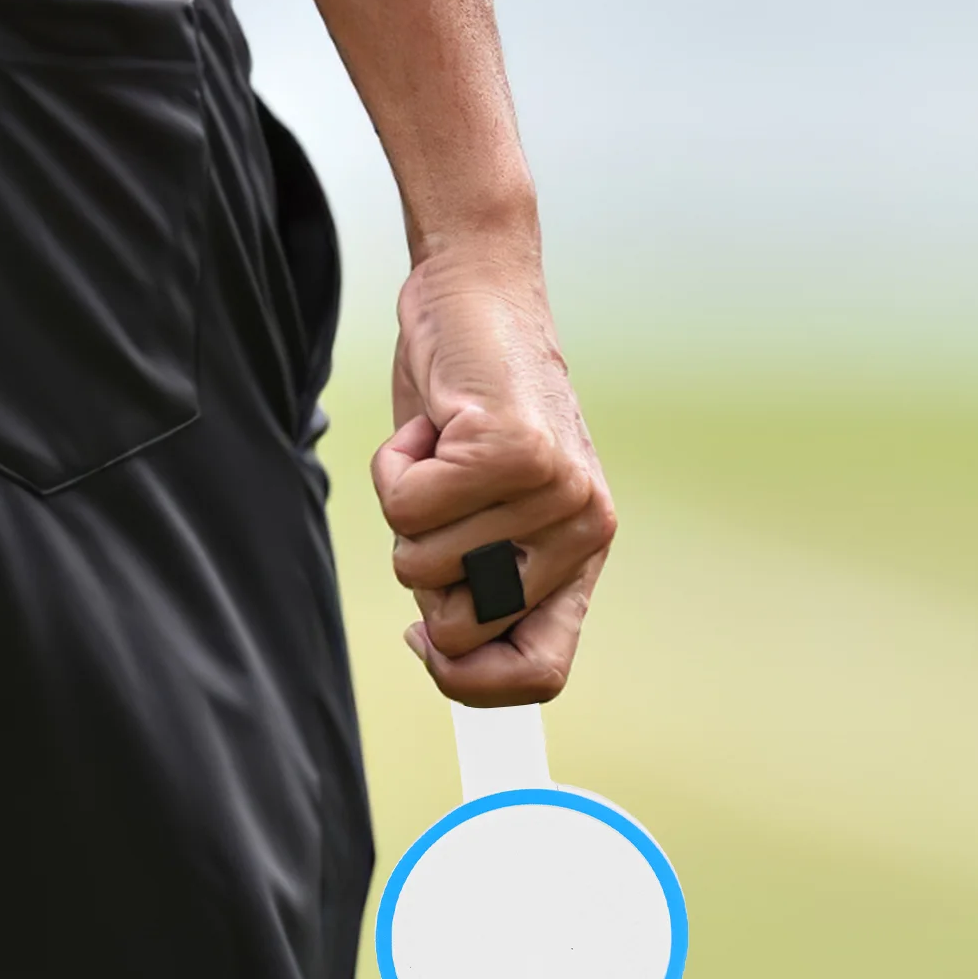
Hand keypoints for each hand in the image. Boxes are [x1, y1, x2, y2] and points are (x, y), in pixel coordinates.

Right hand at [371, 242, 615, 707]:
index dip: (472, 681)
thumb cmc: (470, 408)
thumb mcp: (485, 508)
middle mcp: (583, 529)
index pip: (542, 672)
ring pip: (421, 565)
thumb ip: (477, 579)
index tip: (428, 645)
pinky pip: (406, 507)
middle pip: (460, 628)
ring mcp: (555, 491)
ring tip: (441, 449)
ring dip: (406, 504)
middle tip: (441, 497)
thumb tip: (439, 651)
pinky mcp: (513, 450)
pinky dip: (393, 466)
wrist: (478, 297)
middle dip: (422, 568)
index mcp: (581, 554)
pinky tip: (433, 424)